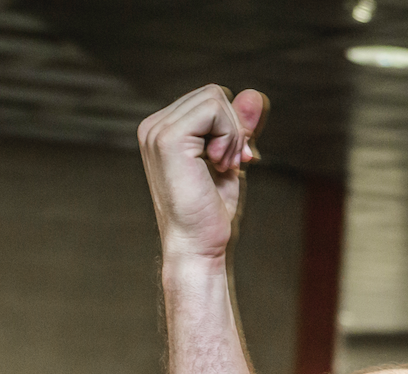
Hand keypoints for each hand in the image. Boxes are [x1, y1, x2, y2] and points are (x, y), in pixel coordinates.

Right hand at [138, 86, 268, 263]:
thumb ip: (239, 126)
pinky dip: (229, 135)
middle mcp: (153, 127)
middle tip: (231, 165)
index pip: (209, 99)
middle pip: (212, 94)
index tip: (235, 161)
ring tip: (222, 167)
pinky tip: (219, 164)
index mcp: (161, 130)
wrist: (198, 246)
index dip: (232, 126)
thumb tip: (255, 93)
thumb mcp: (231, 159)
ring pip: (215, 98)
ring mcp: (157, 132)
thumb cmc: (211, 212)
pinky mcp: (169, 139)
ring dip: (232, 134)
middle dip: (234, 128)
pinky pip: (213, 109)